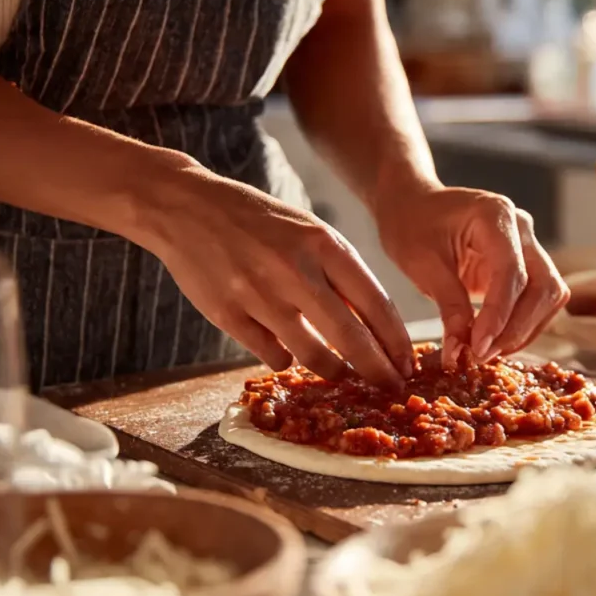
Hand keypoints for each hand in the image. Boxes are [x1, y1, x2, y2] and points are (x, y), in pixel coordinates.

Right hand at [138, 161, 412, 385]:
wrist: (188, 208)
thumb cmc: (259, 222)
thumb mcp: (309, 233)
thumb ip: (339, 275)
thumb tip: (374, 327)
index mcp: (324, 244)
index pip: (376, 303)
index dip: (396, 340)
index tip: (408, 363)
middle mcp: (295, 270)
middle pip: (351, 337)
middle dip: (377, 369)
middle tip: (390, 387)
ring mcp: (259, 294)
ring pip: (312, 355)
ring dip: (334, 371)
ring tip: (341, 373)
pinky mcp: (227, 315)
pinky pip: (272, 356)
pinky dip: (286, 361)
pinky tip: (289, 354)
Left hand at [376, 185, 568, 364]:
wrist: (413, 206)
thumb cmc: (412, 225)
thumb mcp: (422, 264)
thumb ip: (449, 304)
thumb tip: (461, 350)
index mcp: (496, 216)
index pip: (512, 272)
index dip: (499, 315)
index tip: (478, 348)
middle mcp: (522, 229)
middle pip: (544, 286)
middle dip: (517, 327)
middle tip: (482, 355)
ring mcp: (528, 246)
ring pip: (549, 296)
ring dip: (524, 329)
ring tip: (486, 351)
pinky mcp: (524, 266)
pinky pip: (539, 300)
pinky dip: (522, 325)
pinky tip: (495, 341)